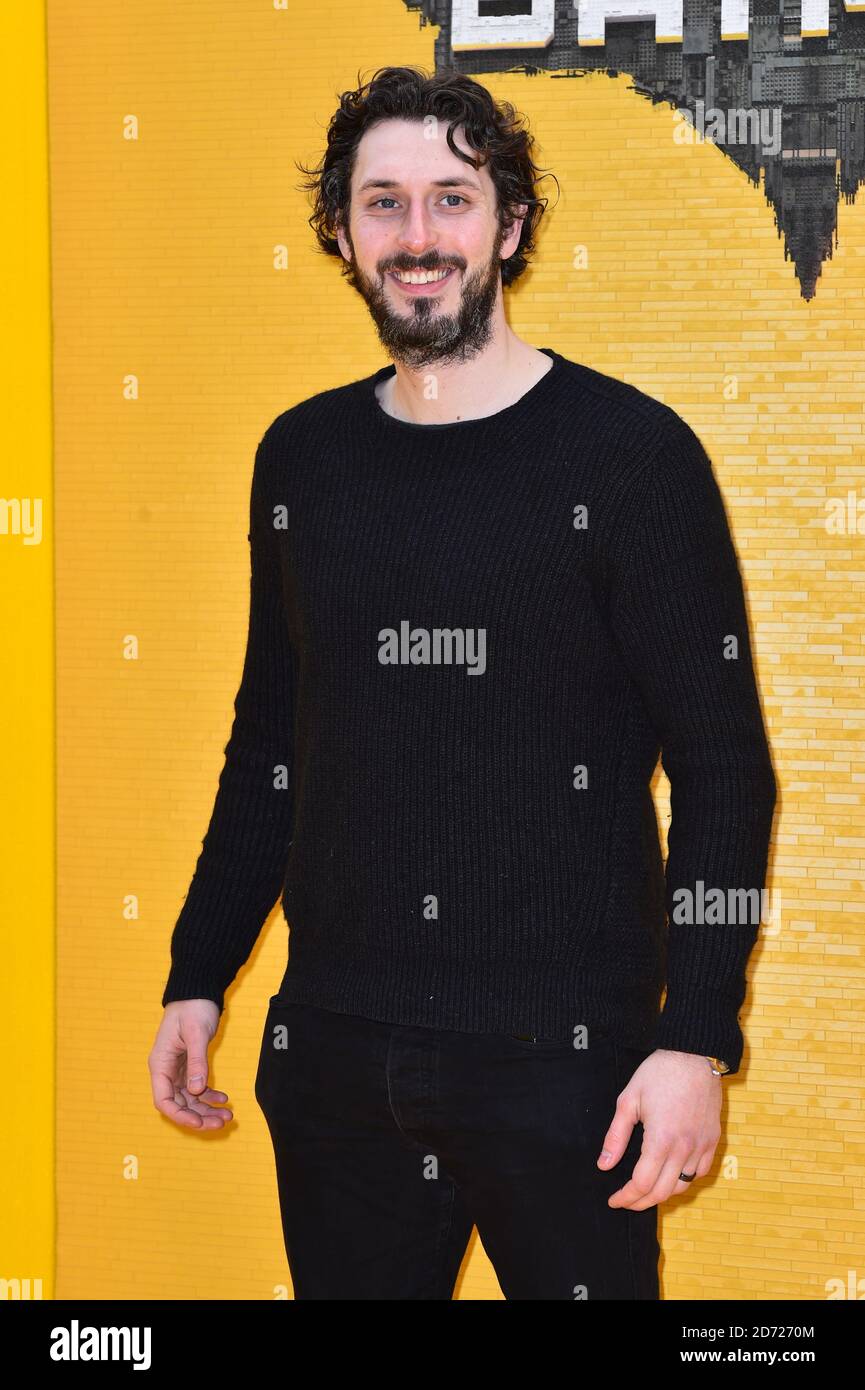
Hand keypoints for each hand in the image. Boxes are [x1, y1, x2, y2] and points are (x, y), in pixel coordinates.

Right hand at [148, 999, 233, 1129]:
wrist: (197, 993)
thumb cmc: (192, 1008)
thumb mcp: (196, 1033)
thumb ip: (197, 1061)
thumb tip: (196, 1090)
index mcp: (160, 1063)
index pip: (164, 1100)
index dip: (180, 1115)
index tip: (199, 1122)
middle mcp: (166, 1070)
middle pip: (179, 1103)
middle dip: (199, 1116)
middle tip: (222, 1123)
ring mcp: (177, 1069)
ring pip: (190, 1098)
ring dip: (206, 1109)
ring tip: (227, 1115)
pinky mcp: (189, 1065)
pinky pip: (197, 1087)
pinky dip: (210, 1095)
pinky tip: (224, 1099)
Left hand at [598, 1049, 721, 1208]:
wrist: (694, 1054)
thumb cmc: (659, 1073)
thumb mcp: (629, 1100)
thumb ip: (616, 1136)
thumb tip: (604, 1165)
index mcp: (661, 1139)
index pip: (642, 1183)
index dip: (626, 1197)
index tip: (614, 1200)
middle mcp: (684, 1147)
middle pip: (662, 1192)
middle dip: (640, 1202)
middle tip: (626, 1201)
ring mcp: (701, 1145)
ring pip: (682, 1186)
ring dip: (662, 1194)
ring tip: (646, 1190)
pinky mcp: (712, 1140)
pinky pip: (700, 1172)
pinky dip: (684, 1181)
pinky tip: (671, 1175)